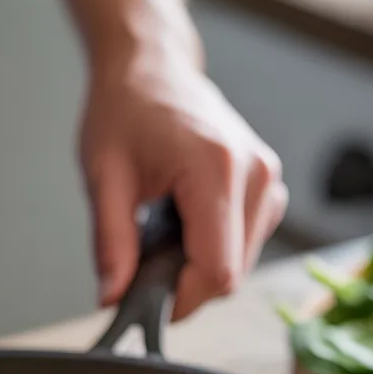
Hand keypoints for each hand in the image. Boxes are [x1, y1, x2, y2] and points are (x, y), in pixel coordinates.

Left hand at [79, 48, 287, 318]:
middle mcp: (255, 173)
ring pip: (240, 266)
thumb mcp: (103, 178)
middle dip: (185, 286)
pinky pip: (246, 247)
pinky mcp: (268, 188)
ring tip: (163, 236)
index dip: (181, 301)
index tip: (145, 303)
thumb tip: (112, 297)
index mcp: (216, 168)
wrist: (151, 71)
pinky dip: (213, 252)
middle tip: (144, 267)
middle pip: (231, 276)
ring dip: (199, 269)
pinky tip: (185, 227)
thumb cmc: (127, 111)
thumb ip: (110, 243)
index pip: (216, 271)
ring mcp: (268, 180)